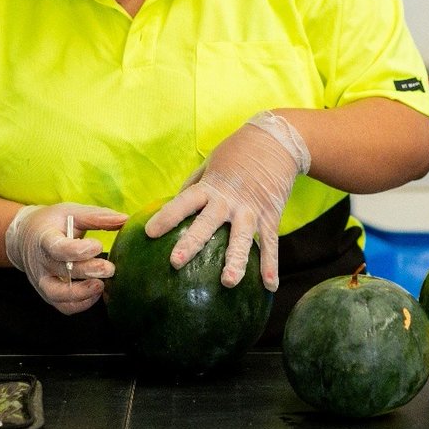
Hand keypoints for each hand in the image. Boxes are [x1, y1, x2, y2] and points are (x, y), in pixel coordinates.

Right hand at [4, 202, 127, 313]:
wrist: (25, 238)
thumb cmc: (52, 223)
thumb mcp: (71, 212)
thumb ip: (97, 217)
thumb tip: (125, 220)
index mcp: (44, 238)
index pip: (57, 248)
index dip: (78, 250)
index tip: (98, 246)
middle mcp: (41, 263)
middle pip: (62, 272)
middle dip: (88, 271)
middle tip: (109, 268)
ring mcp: (43, 281)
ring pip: (58, 295)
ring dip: (83, 293)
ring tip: (101, 285)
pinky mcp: (49, 294)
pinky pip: (63, 306)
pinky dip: (80, 305)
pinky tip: (95, 294)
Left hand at [144, 111, 310, 290]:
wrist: (278, 141)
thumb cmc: (238, 152)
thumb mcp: (211, 162)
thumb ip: (194, 184)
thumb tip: (174, 204)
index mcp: (211, 185)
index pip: (185, 201)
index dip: (168, 216)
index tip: (150, 233)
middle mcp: (229, 200)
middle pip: (208, 223)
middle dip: (192, 242)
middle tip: (175, 262)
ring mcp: (251, 210)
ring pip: (242, 239)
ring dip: (236, 261)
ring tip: (228, 282)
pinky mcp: (271, 216)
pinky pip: (271, 244)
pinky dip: (271, 265)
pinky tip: (269, 287)